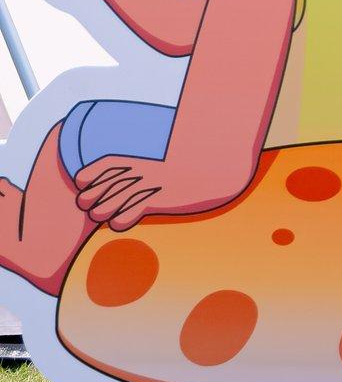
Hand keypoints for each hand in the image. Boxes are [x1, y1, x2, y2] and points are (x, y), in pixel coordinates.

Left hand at [74, 155, 239, 232]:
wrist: (218, 168)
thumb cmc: (192, 169)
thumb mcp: (167, 166)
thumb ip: (147, 173)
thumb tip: (130, 185)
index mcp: (144, 159)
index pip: (108, 163)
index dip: (90, 173)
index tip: (82, 183)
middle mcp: (144, 171)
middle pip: (105, 184)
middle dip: (90, 196)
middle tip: (87, 205)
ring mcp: (152, 185)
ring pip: (113, 201)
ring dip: (103, 210)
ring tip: (101, 215)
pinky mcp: (161, 200)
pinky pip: (132, 212)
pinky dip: (122, 220)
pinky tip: (121, 222)